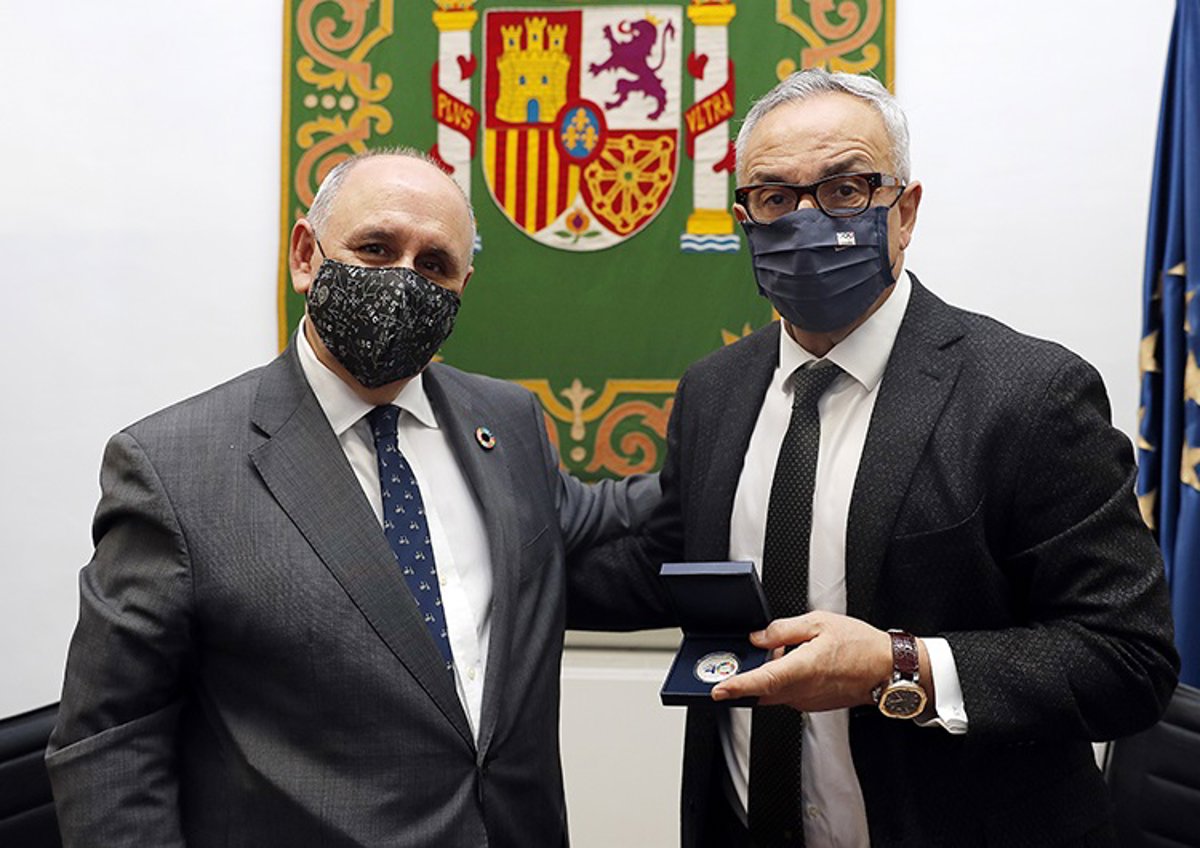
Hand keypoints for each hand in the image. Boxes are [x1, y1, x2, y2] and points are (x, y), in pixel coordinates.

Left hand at [711, 611, 893, 711]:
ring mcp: (807, 701)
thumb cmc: (861, 645)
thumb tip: (759, 636)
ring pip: (773, 693)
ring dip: (766, 678)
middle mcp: (803, 691)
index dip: (737, 687)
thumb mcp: (819, 623)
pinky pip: (787, 694)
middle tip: (736, 663)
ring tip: (776, 654)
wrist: (887, 668)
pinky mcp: (812, 705)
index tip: (718, 690)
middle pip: (761, 690)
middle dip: (745, 679)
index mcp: (803, 669)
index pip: (762, 681)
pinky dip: (781, 681)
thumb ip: (783, 629)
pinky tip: (792, 663)